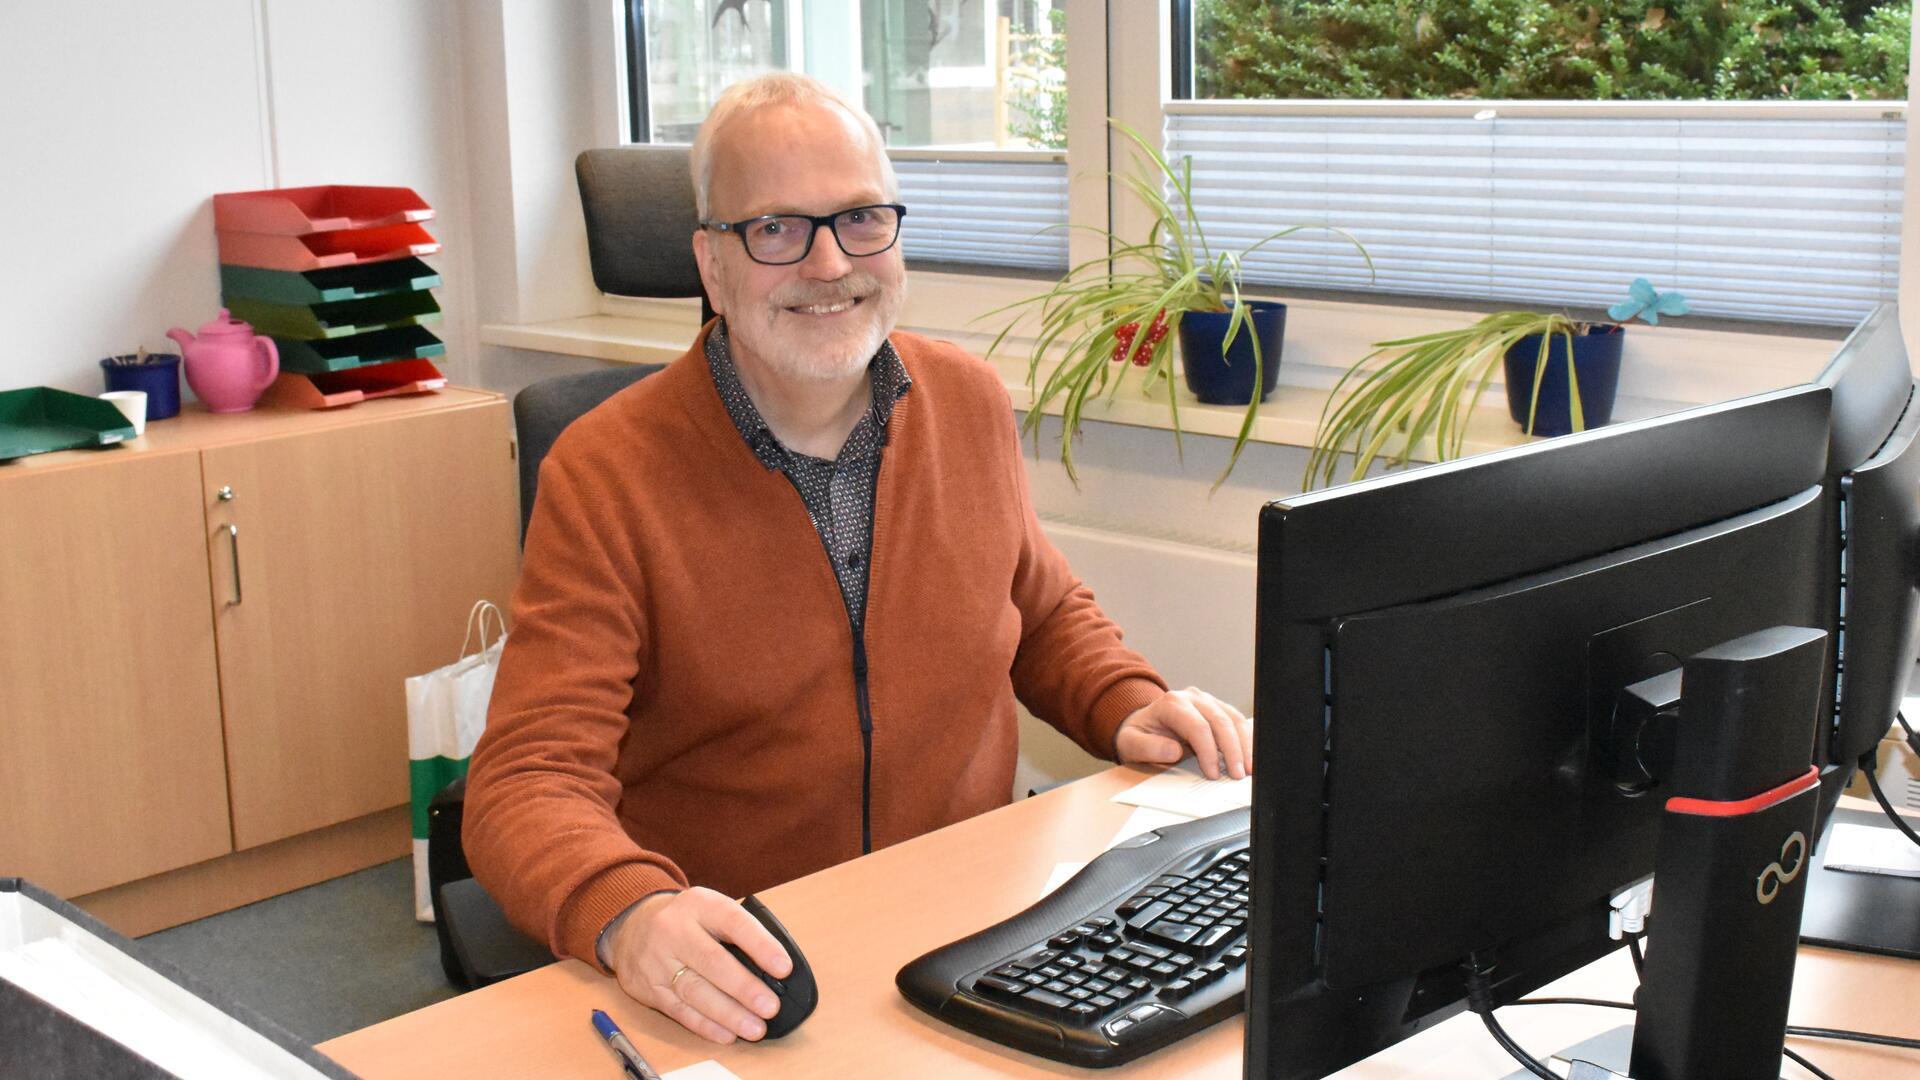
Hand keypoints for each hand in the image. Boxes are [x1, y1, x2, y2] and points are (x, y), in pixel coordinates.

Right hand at [603, 887, 791, 1043]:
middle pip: (712, 962)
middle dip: (744, 988)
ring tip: (755, 1027)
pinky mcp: (648, 987)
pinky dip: (705, 1025)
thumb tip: (774, 972)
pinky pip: (679, 1010)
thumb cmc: (686, 920)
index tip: (783, 968)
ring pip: (695, 991)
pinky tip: (726, 1034)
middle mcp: (674, 929)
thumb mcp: (710, 909)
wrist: (631, 925)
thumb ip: (738, 933)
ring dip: (729, 1014)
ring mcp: (657, 959)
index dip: (760, 946)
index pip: (733, 922)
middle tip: (770, 1006)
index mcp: (699, 904)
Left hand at [1115, 687, 1252, 779]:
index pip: (1197, 727)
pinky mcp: (1219, 708)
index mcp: (1171, 703)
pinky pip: (1238, 721)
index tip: (1213, 774)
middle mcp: (1193, 697)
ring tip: (1250, 769)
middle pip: (1220, 722)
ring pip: (1234, 720)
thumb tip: (1174, 751)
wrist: (1143, 724)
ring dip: (1245, 745)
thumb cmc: (1138, 735)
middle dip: (1232, 751)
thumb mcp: (1130, 744)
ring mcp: (1208, 701)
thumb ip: (1147, 748)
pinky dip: (1246, 739)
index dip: (1209, 752)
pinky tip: (1251, 756)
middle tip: (1238, 776)